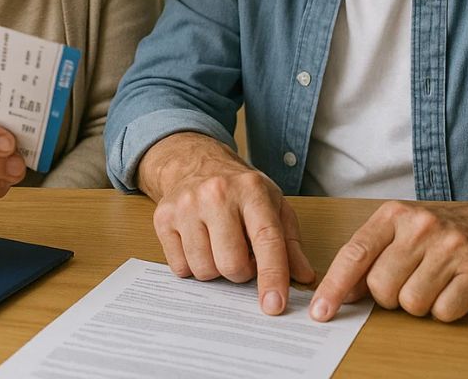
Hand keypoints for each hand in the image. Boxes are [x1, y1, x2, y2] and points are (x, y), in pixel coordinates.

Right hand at [140, 133, 315, 314]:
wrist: (195, 163)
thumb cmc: (240, 189)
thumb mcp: (272, 205)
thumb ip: (290, 243)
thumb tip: (305, 277)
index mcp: (251, 189)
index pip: (266, 239)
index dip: (272, 275)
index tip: (274, 305)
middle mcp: (216, 194)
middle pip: (231, 264)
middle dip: (241, 272)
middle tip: (242, 255)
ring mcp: (186, 205)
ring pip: (204, 270)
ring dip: (215, 269)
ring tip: (219, 246)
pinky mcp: (163, 218)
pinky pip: (180, 268)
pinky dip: (192, 265)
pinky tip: (199, 243)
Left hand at [310, 200, 467, 322]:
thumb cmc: (446, 232)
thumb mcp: (404, 231)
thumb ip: (371, 256)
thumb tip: (341, 292)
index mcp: (395, 214)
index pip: (355, 254)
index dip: (334, 286)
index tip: (321, 311)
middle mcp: (421, 227)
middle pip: (381, 287)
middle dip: (390, 296)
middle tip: (410, 281)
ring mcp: (451, 248)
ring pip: (411, 303)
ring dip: (420, 304)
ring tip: (436, 282)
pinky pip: (444, 312)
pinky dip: (446, 310)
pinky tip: (455, 289)